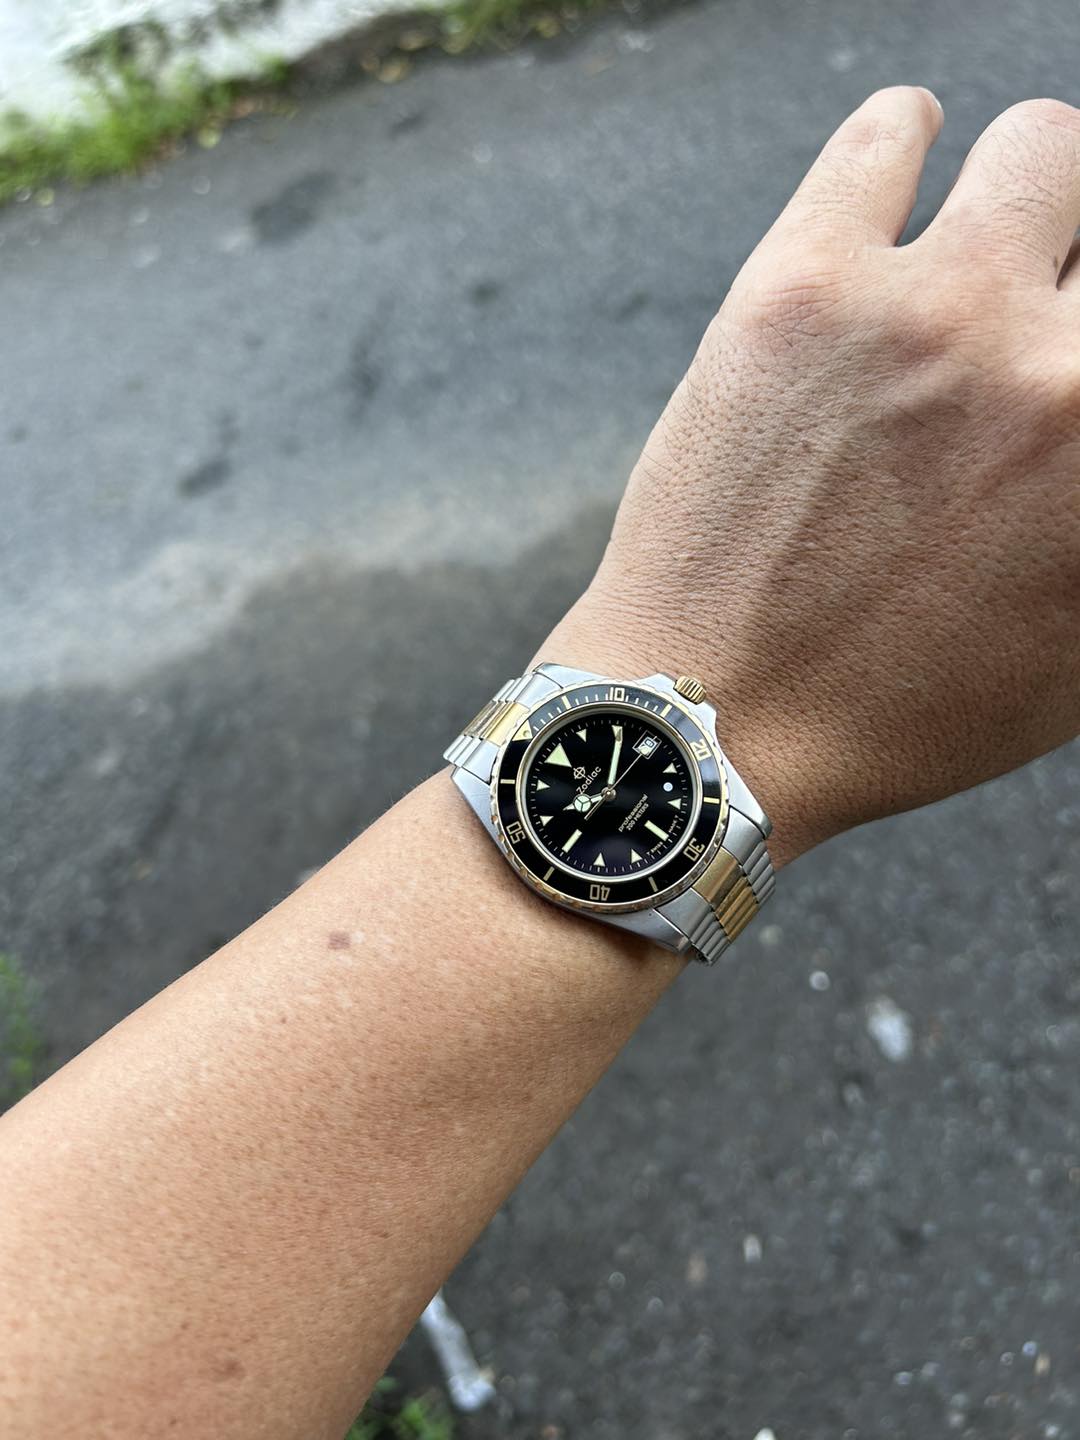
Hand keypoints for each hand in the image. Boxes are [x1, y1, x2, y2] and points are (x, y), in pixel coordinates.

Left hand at [543, 89, 1079, 865]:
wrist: (714, 721)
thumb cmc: (898, 711)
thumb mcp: (1077, 648)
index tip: (1069, 345)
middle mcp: (1057, 372)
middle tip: (1036, 313)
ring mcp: (927, 310)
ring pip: (1041, 147)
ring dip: (1025, 195)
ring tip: (981, 243)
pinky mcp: (802, 283)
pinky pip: (889, 131)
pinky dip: (904, 141)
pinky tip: (898, 176)